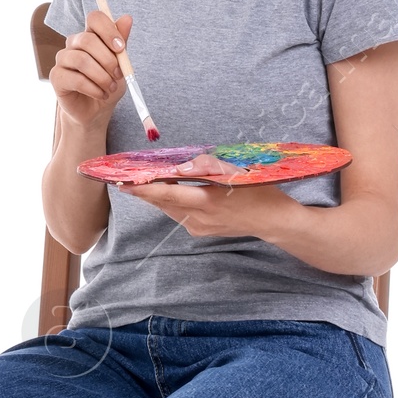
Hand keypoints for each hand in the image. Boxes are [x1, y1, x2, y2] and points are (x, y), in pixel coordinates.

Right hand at [50, 11, 133, 133]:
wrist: (97, 110)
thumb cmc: (108, 84)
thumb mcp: (121, 64)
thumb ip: (121, 42)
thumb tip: (127, 18)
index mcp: (90, 35)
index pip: (95, 18)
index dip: (108, 30)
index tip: (121, 48)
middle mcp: (73, 43)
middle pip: (87, 40)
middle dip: (108, 59)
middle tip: (119, 75)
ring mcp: (62, 59)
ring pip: (81, 60)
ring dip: (102, 77)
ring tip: (111, 88)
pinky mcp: (56, 77)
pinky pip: (75, 79)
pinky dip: (93, 89)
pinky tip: (101, 94)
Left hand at [122, 151, 289, 240]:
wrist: (272, 220)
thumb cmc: (257, 191)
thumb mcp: (236, 172)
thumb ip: (207, 166)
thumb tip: (181, 167)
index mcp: (207, 201)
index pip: (167, 193)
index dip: (144, 188)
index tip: (125, 183)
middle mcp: (199, 218)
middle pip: (163, 203)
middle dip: (145, 192)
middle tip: (126, 181)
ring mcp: (199, 228)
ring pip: (170, 209)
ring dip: (157, 197)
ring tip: (143, 184)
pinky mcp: (201, 232)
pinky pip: (179, 215)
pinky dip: (171, 203)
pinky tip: (171, 194)